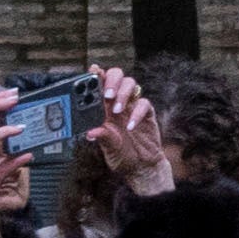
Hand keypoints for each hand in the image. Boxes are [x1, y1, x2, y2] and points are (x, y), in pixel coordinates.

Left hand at [88, 77, 176, 196]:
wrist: (141, 167)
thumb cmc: (121, 156)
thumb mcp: (108, 148)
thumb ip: (102, 137)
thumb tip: (91, 133)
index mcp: (103, 108)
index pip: (99, 84)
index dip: (96, 74)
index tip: (93, 70)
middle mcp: (118, 103)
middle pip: (117, 77)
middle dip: (111, 81)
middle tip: (106, 95)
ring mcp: (133, 106)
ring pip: (131, 84)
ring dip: (123, 94)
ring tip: (117, 111)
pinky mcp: (147, 114)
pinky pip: (144, 103)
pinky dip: (137, 113)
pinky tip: (131, 126)